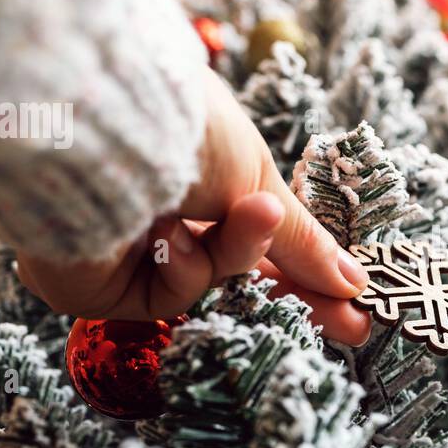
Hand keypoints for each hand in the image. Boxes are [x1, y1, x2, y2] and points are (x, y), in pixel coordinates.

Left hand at [17, 68, 371, 345]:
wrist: (107, 122)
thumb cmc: (185, 128)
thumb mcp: (259, 180)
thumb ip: (302, 241)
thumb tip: (355, 283)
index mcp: (195, 177)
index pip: (257, 240)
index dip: (308, 273)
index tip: (356, 305)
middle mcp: (156, 213)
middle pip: (233, 276)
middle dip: (291, 295)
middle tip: (348, 325)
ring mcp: (122, 250)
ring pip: (204, 285)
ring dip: (236, 252)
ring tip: (247, 213)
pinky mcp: (92, 283)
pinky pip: (161, 298)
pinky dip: (180, 267)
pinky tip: (167, 230)